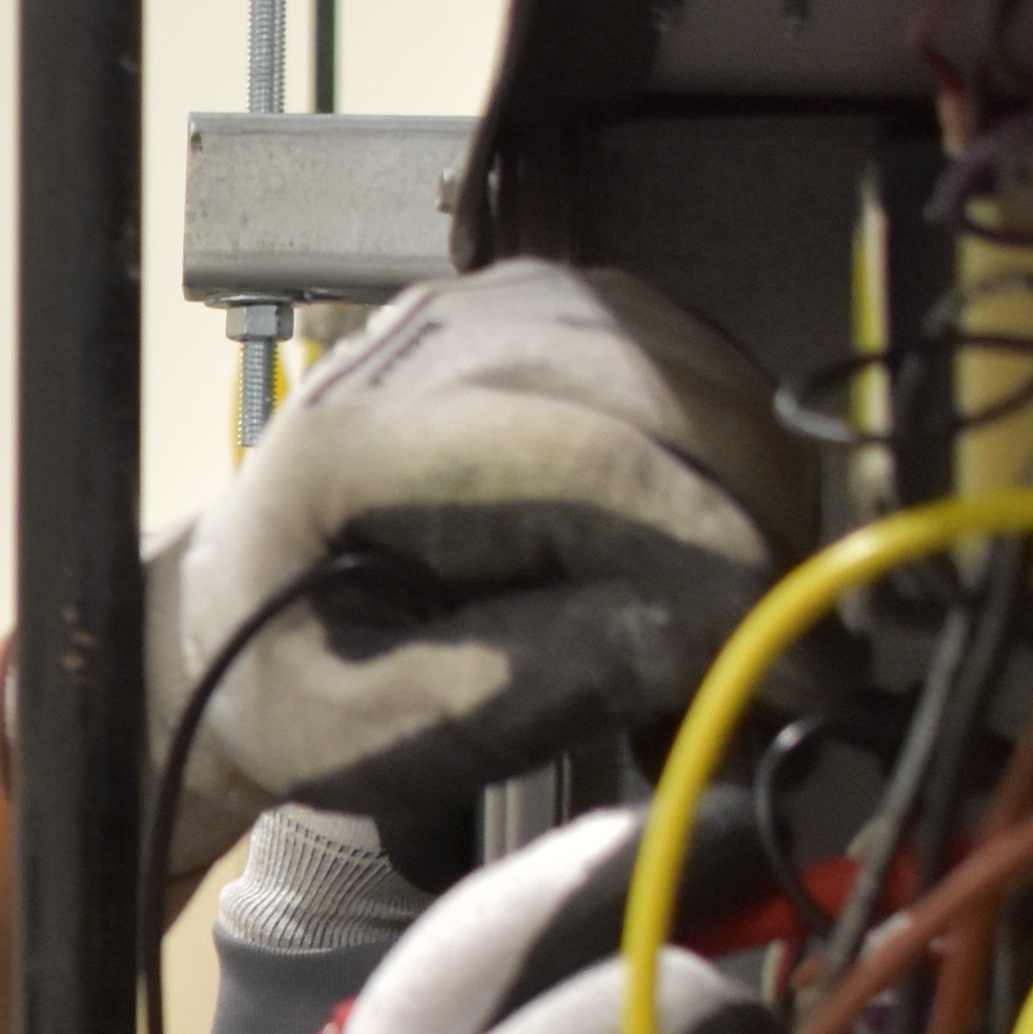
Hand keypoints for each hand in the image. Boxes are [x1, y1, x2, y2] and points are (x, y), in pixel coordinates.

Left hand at [151, 261, 802, 877]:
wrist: (238, 608)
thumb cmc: (295, 675)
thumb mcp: (369, 729)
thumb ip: (520, 683)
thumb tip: (701, 633)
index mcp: (362, 440)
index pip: (589, 462)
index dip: (715, 558)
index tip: (794, 658)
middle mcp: (439, 337)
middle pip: (668, 402)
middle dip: (755, 534)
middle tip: (792, 660)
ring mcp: (508, 305)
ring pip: (706, 377)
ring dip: (757, 499)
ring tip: (745, 617)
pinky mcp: (566, 308)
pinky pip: (702, 367)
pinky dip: (736, 462)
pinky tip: (720, 549)